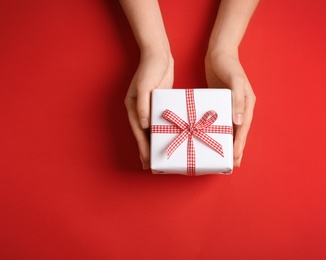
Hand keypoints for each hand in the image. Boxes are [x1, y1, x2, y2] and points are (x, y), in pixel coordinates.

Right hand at [124, 49, 173, 168]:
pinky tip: (168, 138)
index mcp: (133, 106)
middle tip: (152, 166)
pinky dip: (162, 132)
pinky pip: (159, 122)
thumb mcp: (146, 85)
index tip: (146, 161)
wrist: (159, 54)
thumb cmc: (151, 68)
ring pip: (150, 130)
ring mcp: (148, 106)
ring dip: (154, 143)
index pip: (138, 132)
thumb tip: (143, 124)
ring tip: (159, 158)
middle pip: (143, 134)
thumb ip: (143, 104)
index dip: (142, 147)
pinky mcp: (158, 103)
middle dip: (146, 150)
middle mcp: (139, 109)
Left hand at [205, 49, 255, 166]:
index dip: (239, 143)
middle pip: (239, 132)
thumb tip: (239, 121)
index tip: (235, 157)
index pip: (243, 128)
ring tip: (225, 158)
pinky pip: (221, 121)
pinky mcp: (220, 103)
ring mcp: (231, 106)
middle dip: (236, 148)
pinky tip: (215, 139)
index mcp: (247, 103)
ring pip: (231, 129)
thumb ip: (237, 100)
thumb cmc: (228, 65)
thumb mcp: (234, 80)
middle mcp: (240, 107)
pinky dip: (220, 132)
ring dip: (228, 143)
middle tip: (232, 165)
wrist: (218, 52)